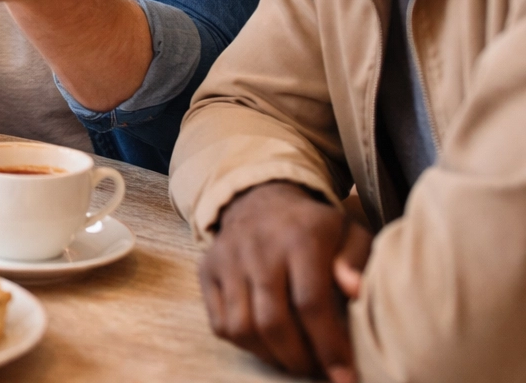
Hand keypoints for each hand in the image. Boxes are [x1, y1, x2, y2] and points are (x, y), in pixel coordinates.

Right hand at [202, 181, 372, 382]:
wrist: (259, 199)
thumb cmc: (314, 228)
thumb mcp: (347, 233)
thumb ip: (357, 261)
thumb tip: (355, 292)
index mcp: (301, 239)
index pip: (311, 303)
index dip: (329, 347)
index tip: (346, 378)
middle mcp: (258, 248)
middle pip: (273, 322)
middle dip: (299, 360)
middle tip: (317, 372)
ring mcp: (227, 259)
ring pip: (242, 327)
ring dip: (271, 357)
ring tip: (293, 361)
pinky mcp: (207, 270)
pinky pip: (220, 324)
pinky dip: (245, 345)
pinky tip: (267, 345)